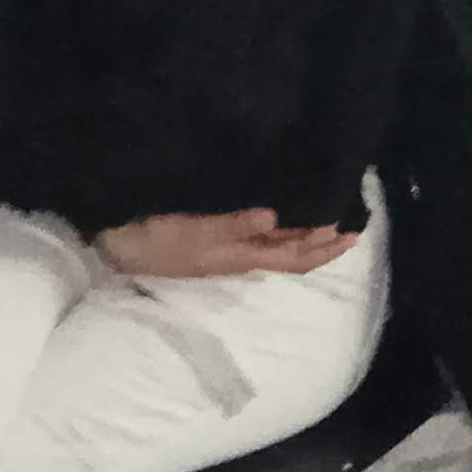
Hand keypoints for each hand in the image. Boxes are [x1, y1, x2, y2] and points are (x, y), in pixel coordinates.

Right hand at [96, 209, 358, 279]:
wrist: (116, 247)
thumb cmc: (154, 239)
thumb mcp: (192, 231)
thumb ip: (233, 225)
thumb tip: (276, 217)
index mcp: (241, 256)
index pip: (296, 256)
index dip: (326, 247)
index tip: (354, 230)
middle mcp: (241, 255)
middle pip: (293, 254)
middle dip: (325, 242)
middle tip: (354, 221)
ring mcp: (227, 250)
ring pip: (279, 245)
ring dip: (306, 234)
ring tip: (328, 215)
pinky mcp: (214, 239)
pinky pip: (261, 236)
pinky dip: (282, 227)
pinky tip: (283, 214)